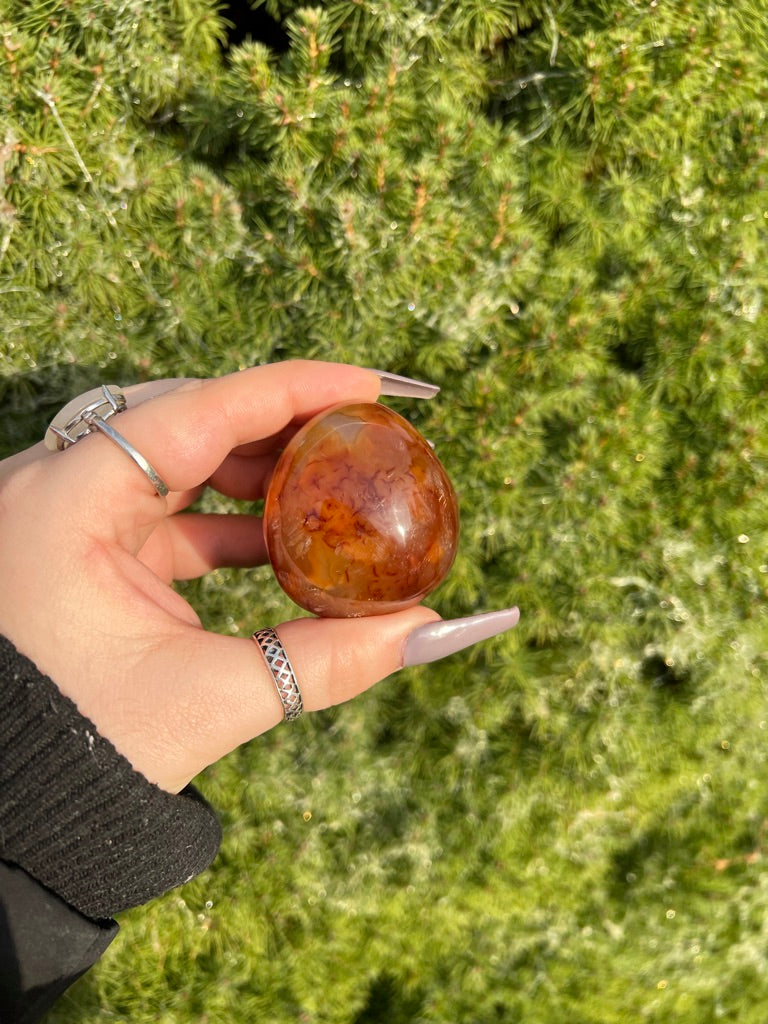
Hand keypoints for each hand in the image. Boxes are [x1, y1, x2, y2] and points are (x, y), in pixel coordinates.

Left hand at [0, 361, 517, 792]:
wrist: (11, 800)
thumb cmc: (82, 753)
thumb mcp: (209, 699)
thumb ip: (324, 663)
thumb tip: (427, 628)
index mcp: (66, 504)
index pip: (196, 411)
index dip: (292, 389)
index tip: (370, 384)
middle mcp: (54, 489)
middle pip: (185, 417)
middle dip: (278, 423)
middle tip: (357, 431)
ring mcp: (63, 513)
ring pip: (175, 456)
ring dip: (255, 470)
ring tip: (329, 485)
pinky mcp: (81, 542)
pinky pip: (163, 503)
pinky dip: (226, 516)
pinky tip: (280, 539)